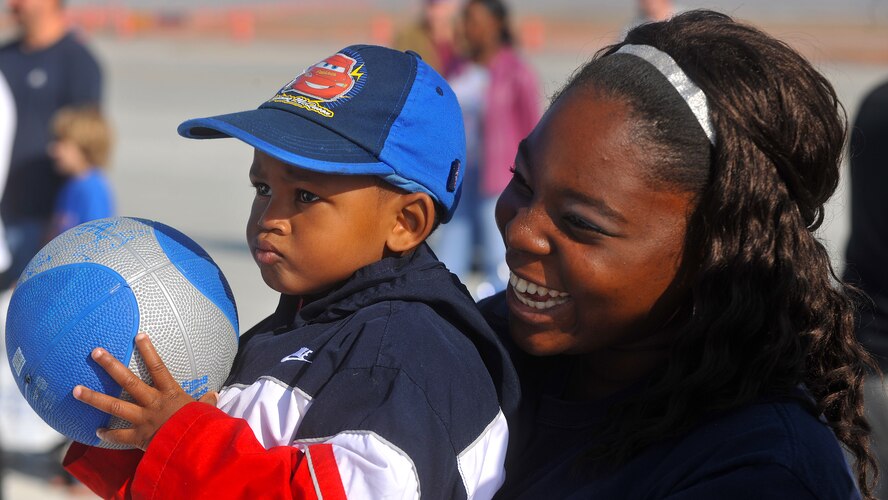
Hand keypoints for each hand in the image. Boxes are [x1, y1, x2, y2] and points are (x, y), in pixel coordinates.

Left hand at [72, 333, 217, 449]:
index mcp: (170, 393)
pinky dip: (107, 434)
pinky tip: (96, 431)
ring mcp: (143, 419)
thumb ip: (207, 402)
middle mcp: (153, 403)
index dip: (148, 350)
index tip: (138, 335)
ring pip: (114, 405)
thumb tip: (214, 395)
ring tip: (75, 390)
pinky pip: (119, 436)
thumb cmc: (200, 427)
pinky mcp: (138, 438)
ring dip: (93, 397)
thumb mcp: (206, 411)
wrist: (193, 449)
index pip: (158, 367)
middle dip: (110, 365)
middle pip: (128, 381)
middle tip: (95, 352)